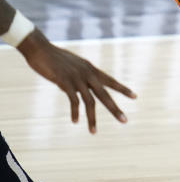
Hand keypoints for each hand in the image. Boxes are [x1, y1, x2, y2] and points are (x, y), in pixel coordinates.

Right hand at [18, 31, 136, 133]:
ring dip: (92, 118)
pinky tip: (75, 122)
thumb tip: (78, 90)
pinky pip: (73, 100)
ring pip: (90, 101)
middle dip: (114, 109)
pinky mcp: (64, 82)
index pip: (111, 80)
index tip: (135, 96)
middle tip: (125, 120)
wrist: (41, 49)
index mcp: (91, 69)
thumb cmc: (56, 58)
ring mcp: (77, 78)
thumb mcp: (73, 66)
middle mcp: (88, 74)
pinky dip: (75, 112)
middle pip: (104, 94)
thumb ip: (79, 77)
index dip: (123, 89)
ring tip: (94, 132)